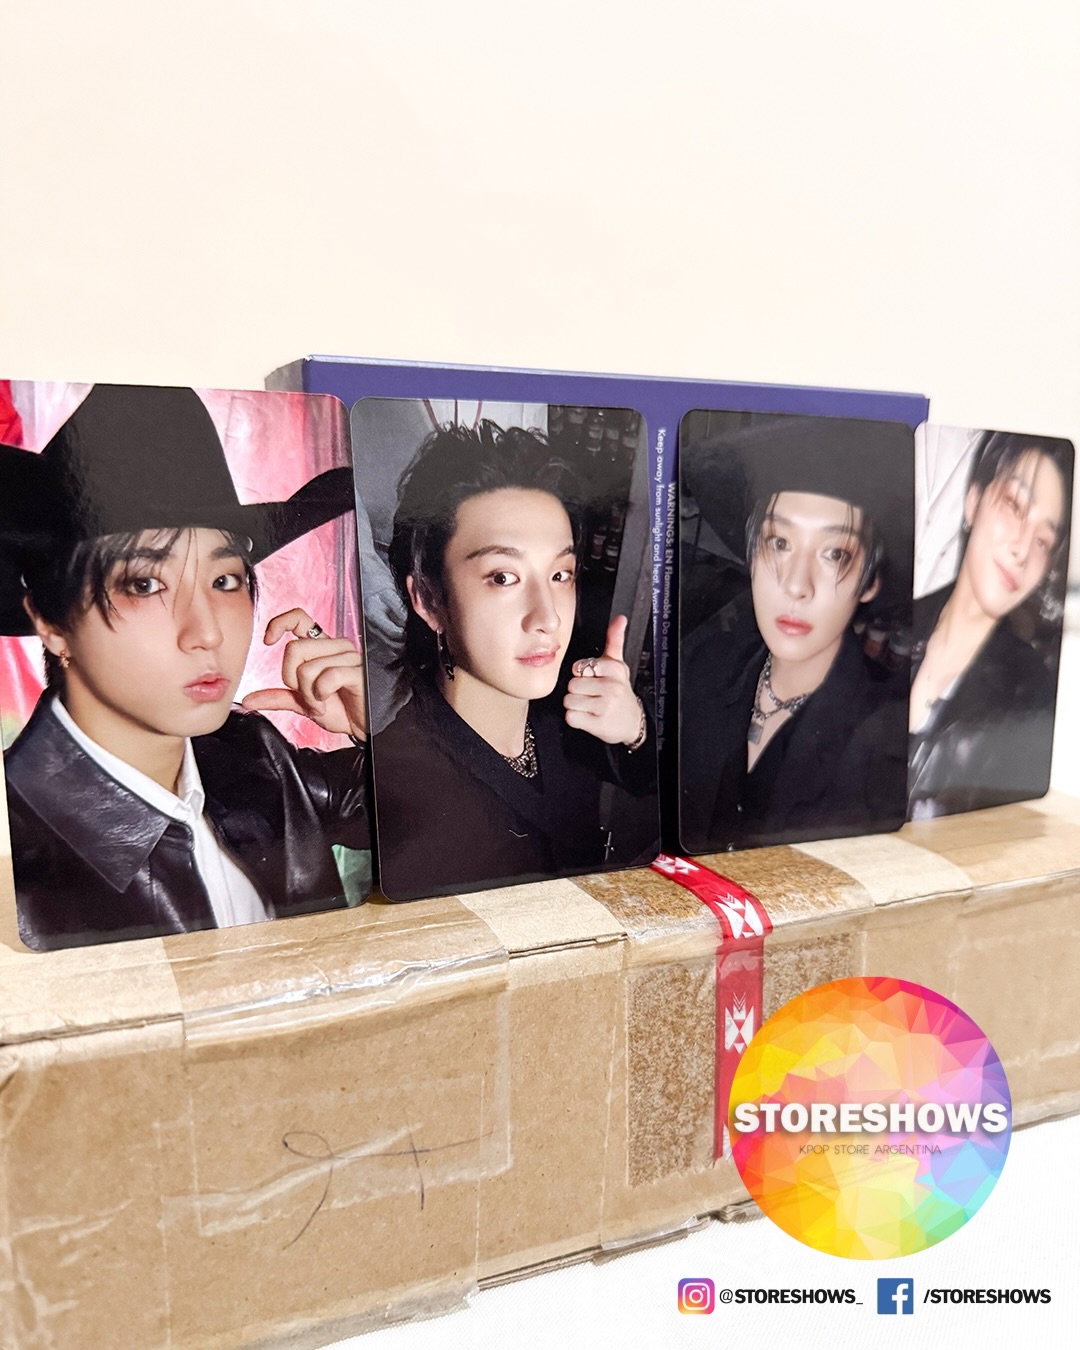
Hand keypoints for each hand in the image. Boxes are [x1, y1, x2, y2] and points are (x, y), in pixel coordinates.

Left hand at [241, 608, 366, 740]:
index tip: (268, 640)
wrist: (366, 726)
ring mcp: (349, 657)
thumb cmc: (342, 709)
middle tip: (307, 696)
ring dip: (308, 694)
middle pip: (294, 650)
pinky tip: (328, 702)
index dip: (279, 623)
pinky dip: (321, 695)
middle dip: (292, 680)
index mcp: (322, 647)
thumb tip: (248, 700)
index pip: (299, 617)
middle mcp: (336, 646)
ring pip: (307, 667)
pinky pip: (327, 676)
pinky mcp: (358, 672)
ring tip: (320, 703)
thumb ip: (278, 697)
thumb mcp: (304, 704)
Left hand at [562, 614, 643, 746]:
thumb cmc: (620, 692)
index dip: (581, 674)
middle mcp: (612, 687)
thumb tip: (619, 618)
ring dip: (575, 705)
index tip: (594, 679)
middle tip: (592, 695)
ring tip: (590, 706)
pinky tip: (589, 717)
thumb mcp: (617, 665)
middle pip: (571, 684)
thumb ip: (614, 640)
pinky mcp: (598, 724)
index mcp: (614, 669)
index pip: (578, 667)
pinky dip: (576, 719)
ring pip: (569, 700)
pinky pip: (571, 717)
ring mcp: (605, 706)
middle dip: (577, 691)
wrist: (632, 722)